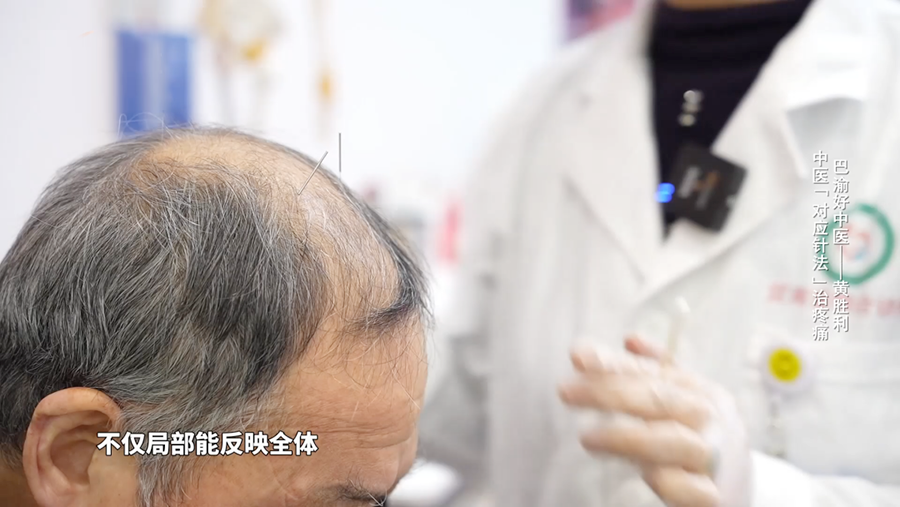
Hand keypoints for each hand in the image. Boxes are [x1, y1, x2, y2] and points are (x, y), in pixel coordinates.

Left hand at [558, 336, 751, 506]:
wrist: (740, 490)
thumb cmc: (701, 438)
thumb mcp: (684, 400)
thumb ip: (655, 371)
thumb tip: (629, 339)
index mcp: (702, 392)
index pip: (654, 372)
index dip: (615, 364)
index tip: (578, 356)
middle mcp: (711, 421)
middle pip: (660, 401)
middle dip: (611, 393)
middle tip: (567, 392)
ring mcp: (716, 459)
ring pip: (673, 442)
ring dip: (628, 438)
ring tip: (587, 438)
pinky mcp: (715, 498)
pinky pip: (693, 489)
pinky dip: (669, 480)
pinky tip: (645, 475)